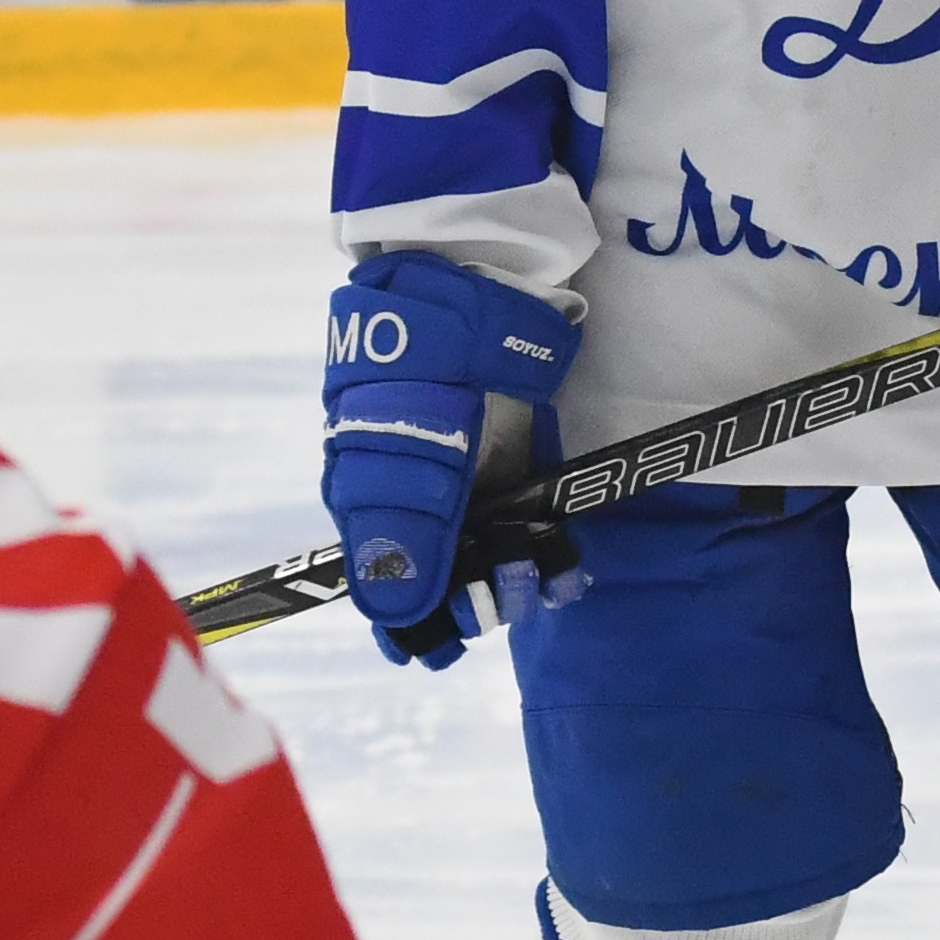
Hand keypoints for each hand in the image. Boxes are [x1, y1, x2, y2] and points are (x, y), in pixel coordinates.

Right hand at [320, 253, 582, 666]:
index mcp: (368, 498)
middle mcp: (420, 502)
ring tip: (541, 578)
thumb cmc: (418, 357)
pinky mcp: (525, 472)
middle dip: (475, 602)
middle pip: (447, 583)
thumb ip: (400, 521)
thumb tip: (393, 609)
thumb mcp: (403, 439)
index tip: (433, 655)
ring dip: (519, 584)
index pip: (384, 585)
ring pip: (496, 565)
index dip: (409, 626)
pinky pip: (536, 532)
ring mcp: (474, 488)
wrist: (479, 283)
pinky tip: (570, 572)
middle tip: (502, 596)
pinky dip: (555, 558)